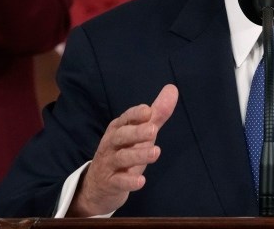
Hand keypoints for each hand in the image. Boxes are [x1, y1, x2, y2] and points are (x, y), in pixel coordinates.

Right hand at [68, 84, 178, 216]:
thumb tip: (172, 88)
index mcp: (119, 129)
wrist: (100, 185)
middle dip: (136, 132)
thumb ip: (157, 114)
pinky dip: (129, 181)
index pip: (125, 119)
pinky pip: (118, 182)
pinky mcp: (110, 183)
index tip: (147, 111)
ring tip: (156, 152)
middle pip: (121, 136)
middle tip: (153, 130)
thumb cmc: (124, 151)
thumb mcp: (140, 132)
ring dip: (138, 155)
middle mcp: (112, 144)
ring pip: (122, 158)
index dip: (135, 115)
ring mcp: (109, 163)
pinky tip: (141, 181)